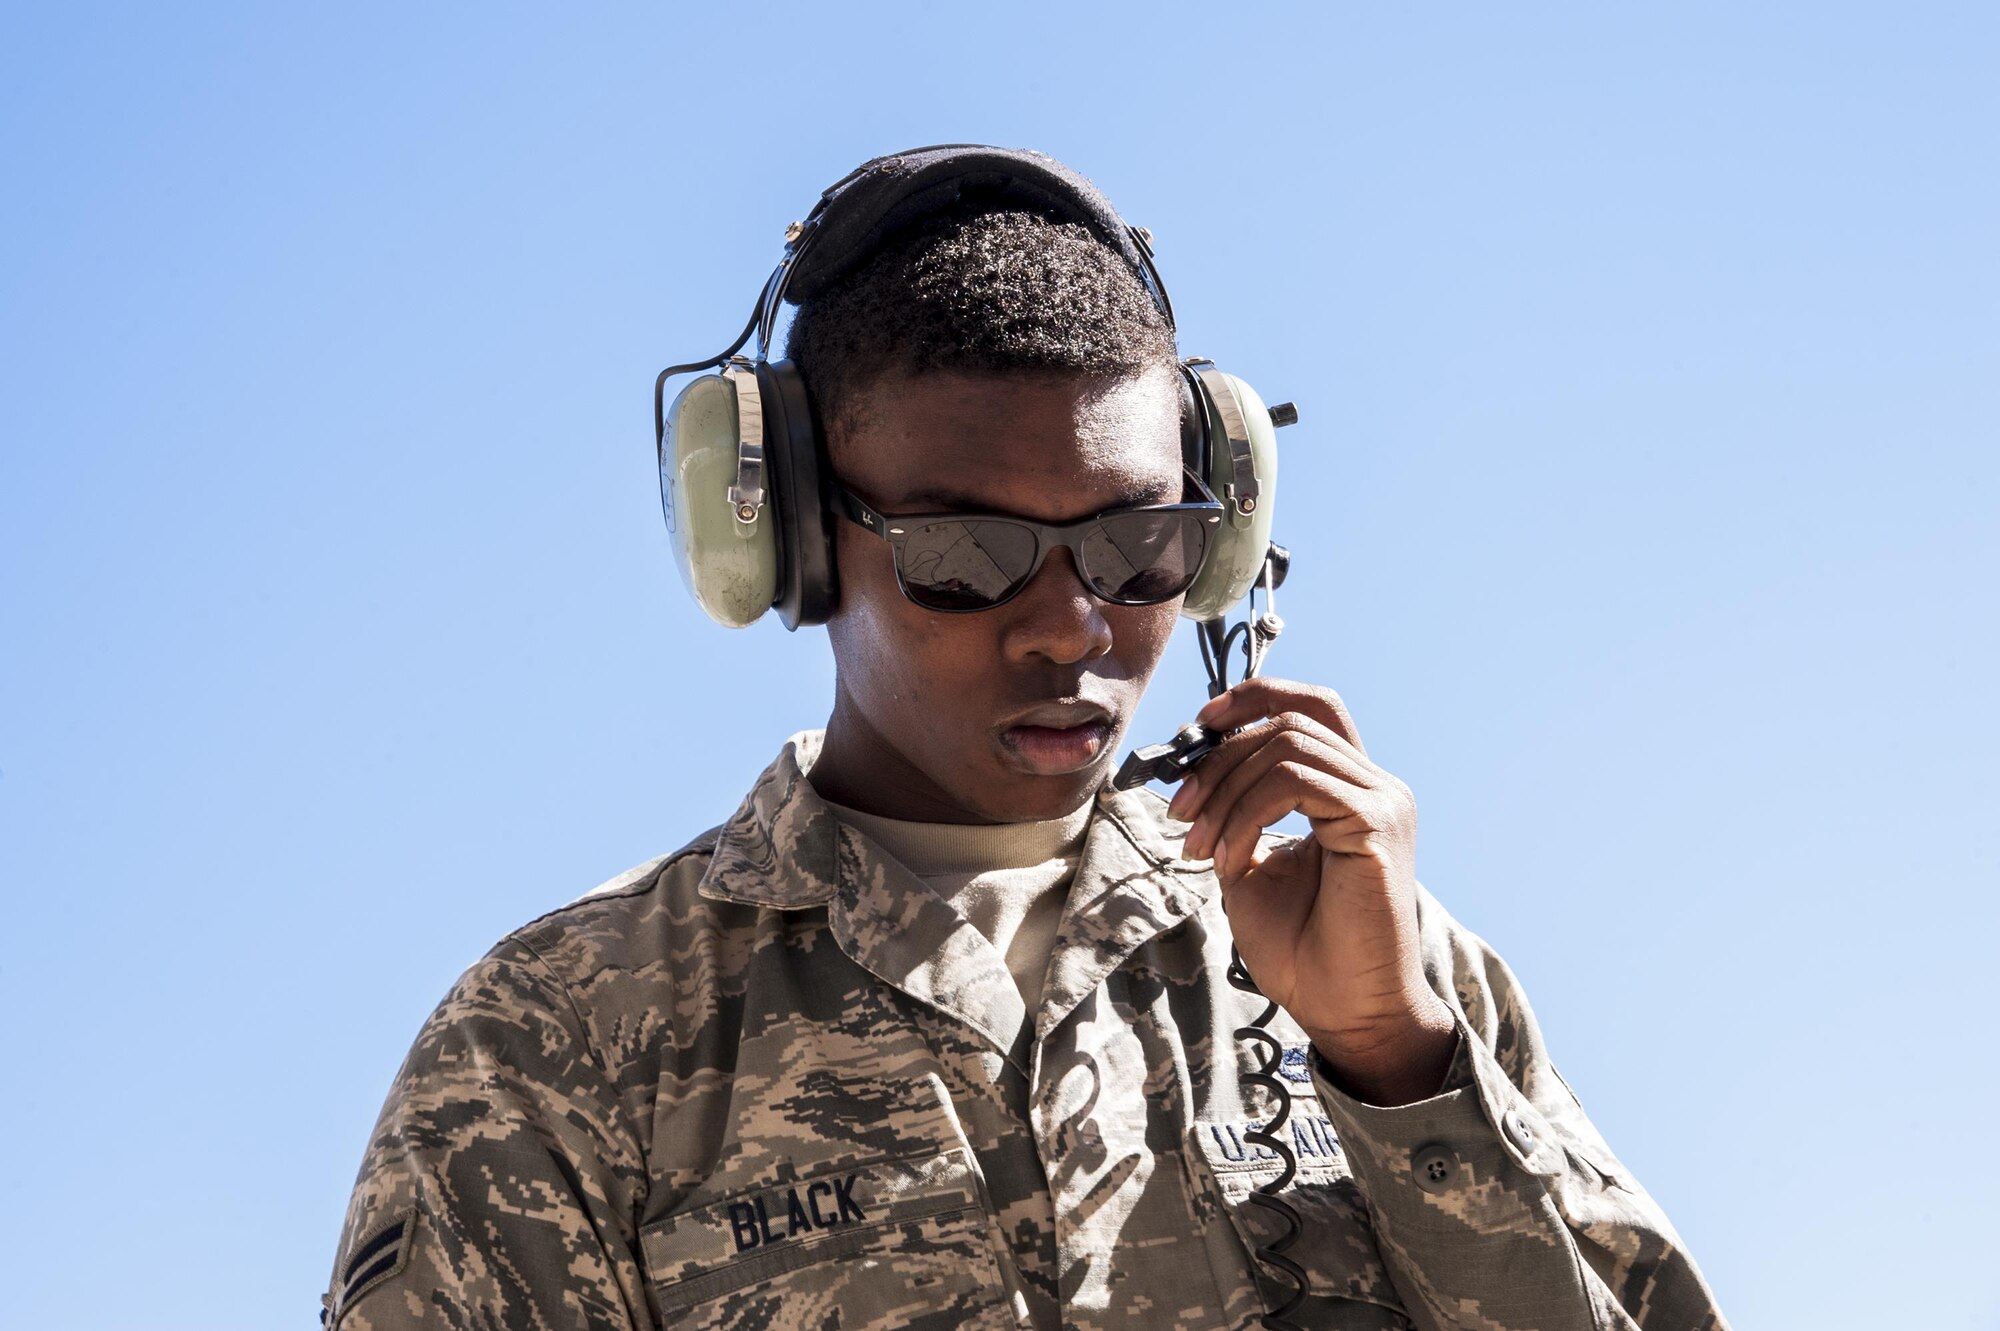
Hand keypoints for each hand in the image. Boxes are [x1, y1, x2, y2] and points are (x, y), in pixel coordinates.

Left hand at [1168, 677, 1456, 1105]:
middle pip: (1288, 723)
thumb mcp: (1251, 867)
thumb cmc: (1303, 950)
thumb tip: (1193, 769)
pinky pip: (1294, 782)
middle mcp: (1375, 786)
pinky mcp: (1378, 823)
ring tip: (1198, 847)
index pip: (1312, 708)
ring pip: (1286, 747)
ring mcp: (1382, 801)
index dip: (1254, 699)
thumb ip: (1234, 812)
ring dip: (1225, 793)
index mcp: (1350, 791)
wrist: (1344, 1011)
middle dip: (1217, 760)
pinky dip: (1246, 813)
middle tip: (1178, 813)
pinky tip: (1228, 860)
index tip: (1197, 727)